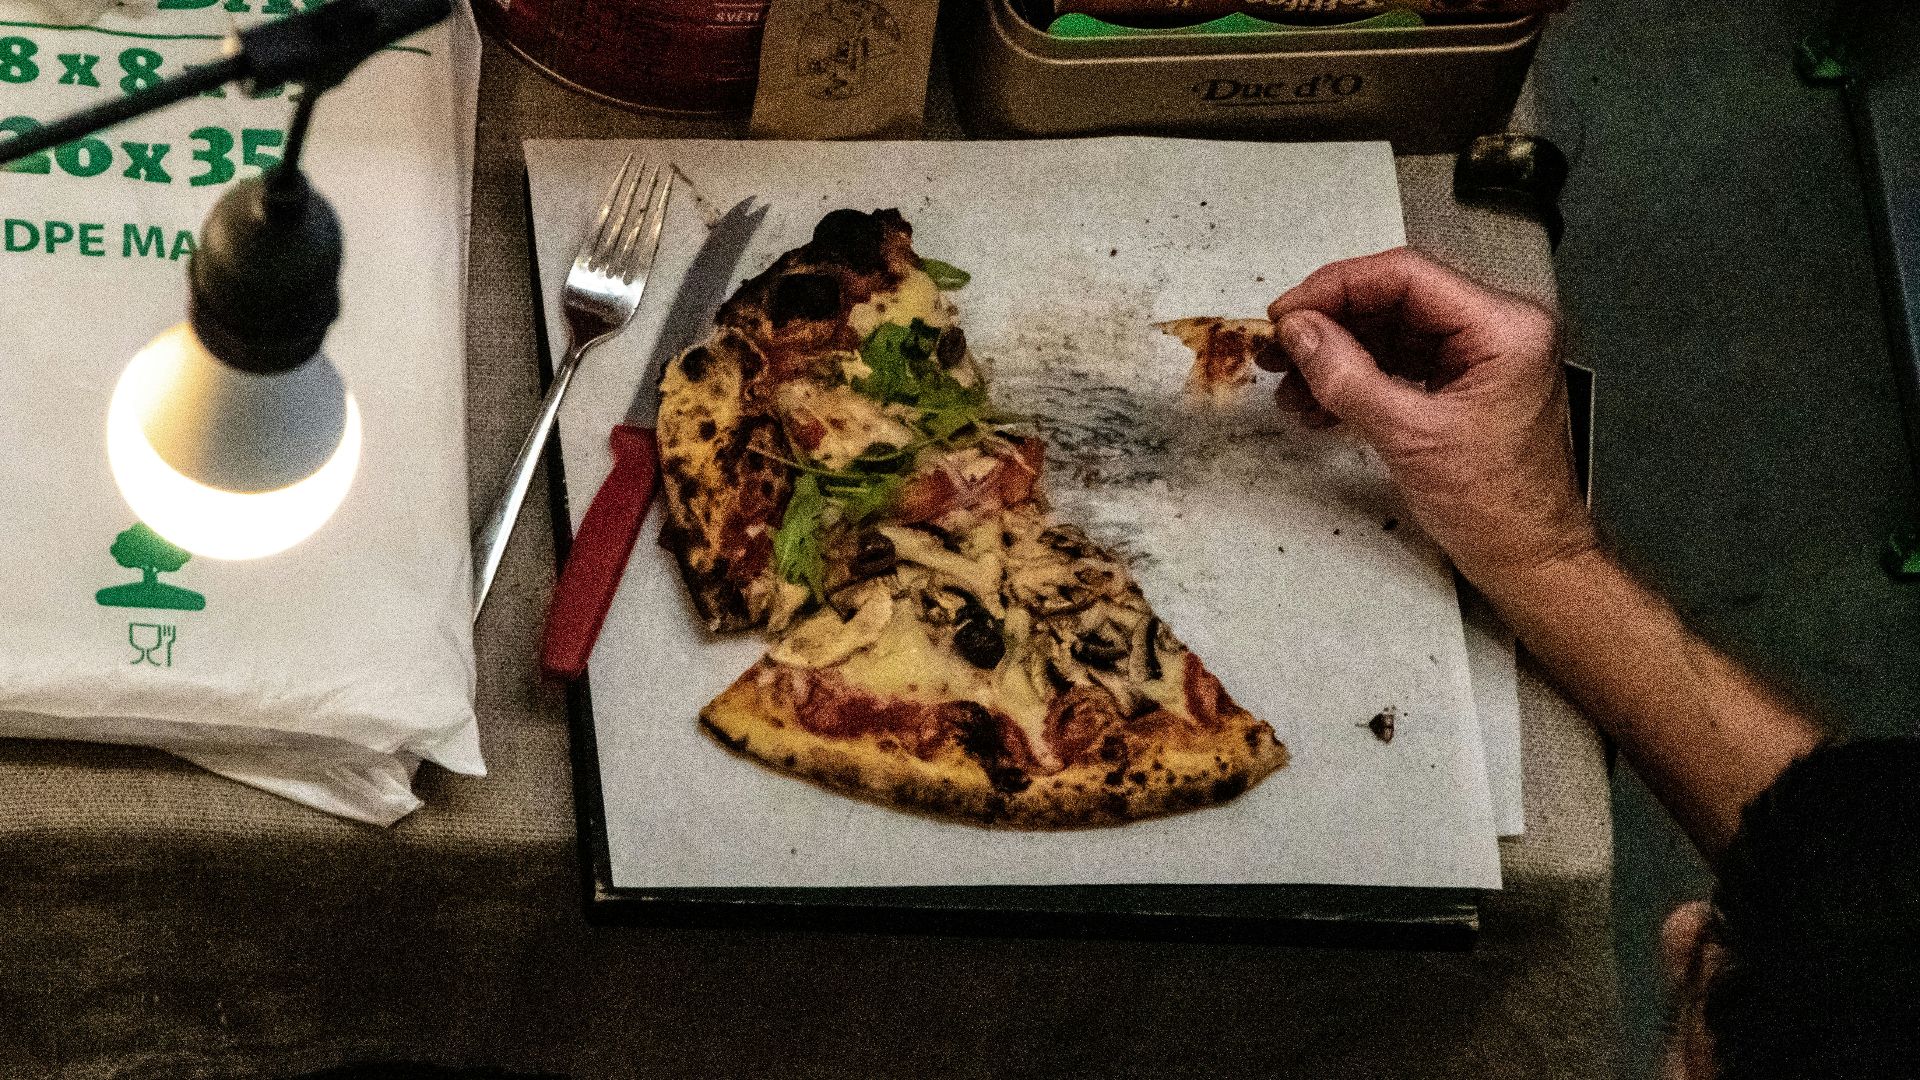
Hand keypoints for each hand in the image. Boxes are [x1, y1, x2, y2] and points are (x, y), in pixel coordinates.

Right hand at [1266, 247, 1596, 588]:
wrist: (1527, 558)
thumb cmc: (1499, 507)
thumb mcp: (1410, 437)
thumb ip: (1348, 378)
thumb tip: (1301, 333)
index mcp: (1505, 328)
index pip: (1407, 277)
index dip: (1337, 288)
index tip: (1289, 313)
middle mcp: (1498, 329)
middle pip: (1395, 300)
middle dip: (1331, 324)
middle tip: (1280, 346)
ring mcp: (1480, 355)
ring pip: (1391, 331)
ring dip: (1336, 355)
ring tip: (1292, 383)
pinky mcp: (1462, 382)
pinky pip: (1399, 362)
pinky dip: (1356, 378)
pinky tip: (1319, 400)